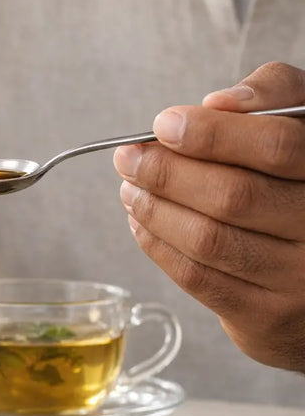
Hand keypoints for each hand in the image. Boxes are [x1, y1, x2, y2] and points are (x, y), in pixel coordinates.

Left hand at [113, 62, 304, 372]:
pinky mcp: (268, 319)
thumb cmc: (303, 181)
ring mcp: (301, 281)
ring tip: (130, 186)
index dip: (213, 134)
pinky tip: (140, 220)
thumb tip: (216, 103)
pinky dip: (157, 244)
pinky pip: (197, 278)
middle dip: (167, 173)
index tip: (164, 124)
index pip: (277, 147)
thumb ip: (272, 96)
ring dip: (154, 209)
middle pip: (235, 196)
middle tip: (129, 158)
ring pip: (209, 240)